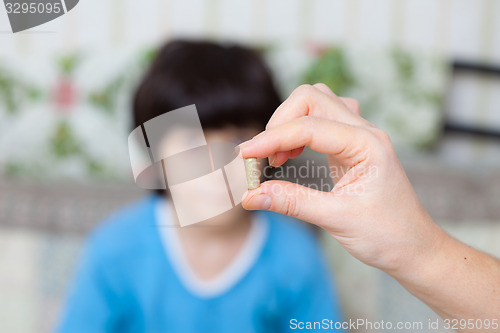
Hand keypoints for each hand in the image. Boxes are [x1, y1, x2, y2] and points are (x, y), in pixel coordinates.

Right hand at [240, 84, 446, 274]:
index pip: (309, 126)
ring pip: (317, 102)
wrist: (414, 247)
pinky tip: (291, 153)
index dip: (271, 138)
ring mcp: (359, 135)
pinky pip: (321, 120)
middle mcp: (364, 131)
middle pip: (312, 97)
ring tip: (277, 155)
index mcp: (366, 144)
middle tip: (262, 156)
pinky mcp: (351, 145)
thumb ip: (291, 202)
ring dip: (290, 121)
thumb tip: (251, 195)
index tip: (244, 156)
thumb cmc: (388, 235)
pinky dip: (299, 130)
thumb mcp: (337, 220)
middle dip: (280, 121)